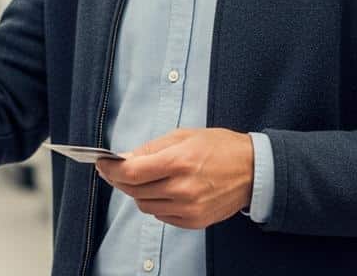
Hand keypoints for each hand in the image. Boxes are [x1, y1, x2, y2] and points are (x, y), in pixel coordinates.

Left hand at [95, 128, 254, 229]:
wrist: (254, 171)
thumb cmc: (220, 147)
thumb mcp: (184, 136)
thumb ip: (152, 148)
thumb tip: (125, 158)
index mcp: (179, 162)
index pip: (131, 172)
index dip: (111, 169)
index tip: (102, 163)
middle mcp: (182, 188)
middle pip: (134, 190)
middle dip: (120, 179)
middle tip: (115, 170)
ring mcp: (188, 208)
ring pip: (145, 205)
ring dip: (138, 192)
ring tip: (144, 179)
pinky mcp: (194, 221)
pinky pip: (161, 215)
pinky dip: (156, 203)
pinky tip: (163, 190)